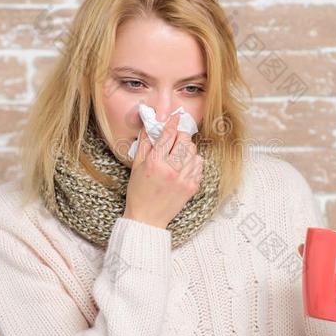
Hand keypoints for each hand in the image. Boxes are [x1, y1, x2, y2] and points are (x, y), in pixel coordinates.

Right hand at [124, 113, 203, 228]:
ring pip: (194, 153)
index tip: (176, 117)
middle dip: (182, 134)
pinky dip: (194, 162)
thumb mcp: (136, 166)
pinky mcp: (191, 187)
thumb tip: (150, 127)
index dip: (172, 123)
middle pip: (185, 141)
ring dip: (188, 148)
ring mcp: (183, 179)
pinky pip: (199, 166)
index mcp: (155, 163)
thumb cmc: (138, 193)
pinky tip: (184, 164)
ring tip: (179, 152)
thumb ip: (144, 145)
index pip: (168, 135)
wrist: (147, 218)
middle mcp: (171, 170)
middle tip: (177, 135)